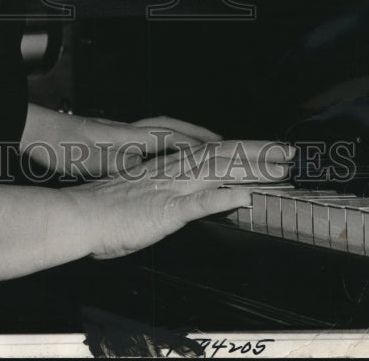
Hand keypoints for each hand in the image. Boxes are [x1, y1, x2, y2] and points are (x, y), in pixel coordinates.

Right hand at [71, 138, 294, 258]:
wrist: (80, 216)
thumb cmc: (106, 213)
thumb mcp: (145, 198)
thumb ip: (170, 195)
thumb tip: (191, 198)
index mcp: (168, 170)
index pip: (214, 155)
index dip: (244, 152)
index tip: (269, 152)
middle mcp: (173, 173)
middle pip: (223, 157)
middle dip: (258, 154)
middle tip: (288, 153)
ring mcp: (170, 189)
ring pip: (217, 172)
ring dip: (251, 170)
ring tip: (279, 169)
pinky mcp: (165, 211)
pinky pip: (198, 203)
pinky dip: (222, 197)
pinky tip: (244, 196)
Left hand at [74, 115, 223, 177]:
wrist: (36, 132)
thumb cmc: (59, 143)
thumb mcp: (89, 160)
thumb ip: (118, 164)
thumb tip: (143, 168)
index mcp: (126, 136)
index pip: (169, 137)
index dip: (194, 143)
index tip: (218, 149)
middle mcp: (124, 132)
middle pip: (167, 127)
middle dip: (192, 133)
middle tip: (215, 141)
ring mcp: (115, 134)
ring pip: (154, 132)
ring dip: (176, 137)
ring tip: (194, 149)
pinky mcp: (105, 140)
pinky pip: (142, 140)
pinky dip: (156, 146)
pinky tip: (153, 159)